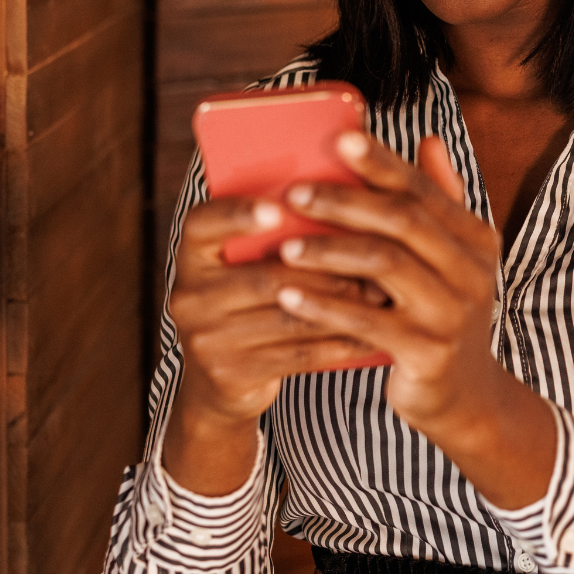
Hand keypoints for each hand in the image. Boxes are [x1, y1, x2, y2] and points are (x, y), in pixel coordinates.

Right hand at [161, 194, 385, 494]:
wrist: (220, 379)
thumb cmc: (250, 301)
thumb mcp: (247, 264)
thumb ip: (277, 233)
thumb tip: (340, 194)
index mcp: (192, 256)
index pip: (203, 224)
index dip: (238, 215)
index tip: (278, 209)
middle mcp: (190, 296)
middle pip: (266, 276)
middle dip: (328, 267)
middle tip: (380, 257)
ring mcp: (206, 340)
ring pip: (289, 315)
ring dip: (343, 304)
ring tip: (383, 294)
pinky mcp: (231, 375)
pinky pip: (297, 355)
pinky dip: (339, 342)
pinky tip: (371, 334)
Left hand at [276, 132, 505, 428]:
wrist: (466, 395)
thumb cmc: (444, 313)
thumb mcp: (453, 258)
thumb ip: (441, 200)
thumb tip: (429, 139)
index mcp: (475, 238)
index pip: (424, 190)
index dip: (382, 162)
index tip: (339, 138)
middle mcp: (472, 270)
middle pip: (404, 220)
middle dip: (345, 202)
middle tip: (294, 194)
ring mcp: (453, 312)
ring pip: (386, 265)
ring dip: (330, 252)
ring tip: (284, 247)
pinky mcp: (429, 351)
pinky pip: (370, 321)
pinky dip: (327, 306)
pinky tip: (290, 296)